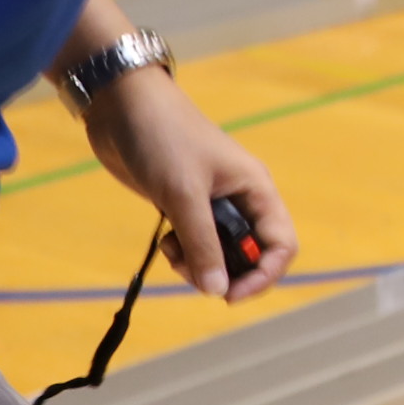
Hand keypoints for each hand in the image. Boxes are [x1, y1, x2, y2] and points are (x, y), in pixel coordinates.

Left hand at [83, 65, 296, 301]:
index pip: (280, 244)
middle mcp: (241, 200)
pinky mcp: (186, 207)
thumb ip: (202, 244)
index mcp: (256, 189)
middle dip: (226, 273)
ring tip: (174, 254)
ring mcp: (212, 204)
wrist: (123, 107)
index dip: (263, 275)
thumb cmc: (164, 139)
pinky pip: (196, 244)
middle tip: (195, 276)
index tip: (229, 296)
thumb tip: (217, 292)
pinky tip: (167, 241)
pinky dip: (184, 253)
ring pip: (220, 253)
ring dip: (200, 265)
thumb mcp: (184, 194)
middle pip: (251, 254)